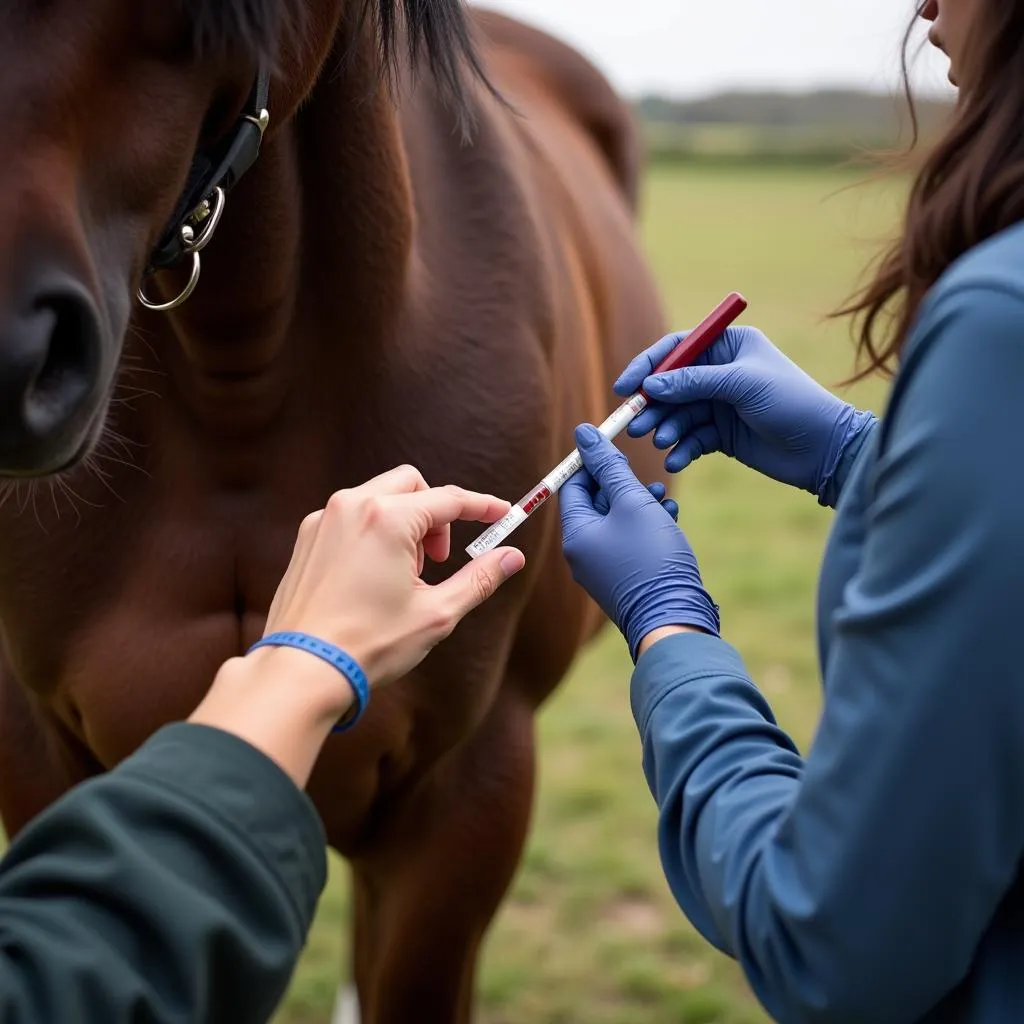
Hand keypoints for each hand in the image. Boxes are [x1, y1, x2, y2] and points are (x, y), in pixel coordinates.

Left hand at [192, 465, 523, 788]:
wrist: (303, 669)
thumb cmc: (369, 644)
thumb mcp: (436, 613)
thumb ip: (478, 579)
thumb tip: (511, 556)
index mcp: (388, 519)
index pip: (449, 498)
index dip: (482, 507)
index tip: (502, 514)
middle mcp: (352, 506)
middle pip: (412, 484)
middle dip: (436, 513)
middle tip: (437, 558)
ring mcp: (324, 520)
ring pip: (379, 496)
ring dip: (404, 522)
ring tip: (403, 574)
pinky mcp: (307, 537)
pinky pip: (351, 515)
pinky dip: (373, 531)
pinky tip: (373, 576)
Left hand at [560, 424, 718, 661]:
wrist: (674, 620)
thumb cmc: (651, 558)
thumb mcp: (632, 502)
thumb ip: (609, 466)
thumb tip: (583, 433)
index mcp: (575, 534)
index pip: (573, 485)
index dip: (594, 462)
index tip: (619, 447)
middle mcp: (582, 553)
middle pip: (595, 502)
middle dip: (623, 484)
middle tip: (646, 477)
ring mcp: (603, 568)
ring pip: (617, 521)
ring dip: (640, 502)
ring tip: (663, 496)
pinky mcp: (625, 578)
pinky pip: (629, 541)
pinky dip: (647, 525)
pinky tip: (669, 516)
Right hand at [614, 325, 874, 497]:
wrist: (824, 449)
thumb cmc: (791, 403)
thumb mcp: (741, 385)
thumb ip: (693, 383)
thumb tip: (650, 386)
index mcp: (728, 346)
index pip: (676, 348)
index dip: (647, 366)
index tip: (625, 387)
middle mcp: (720, 372)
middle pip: (670, 385)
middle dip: (652, 406)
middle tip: (636, 425)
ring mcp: (720, 404)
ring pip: (678, 414)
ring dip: (666, 428)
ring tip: (662, 442)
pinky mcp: (722, 434)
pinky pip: (691, 439)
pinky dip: (682, 449)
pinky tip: (677, 460)